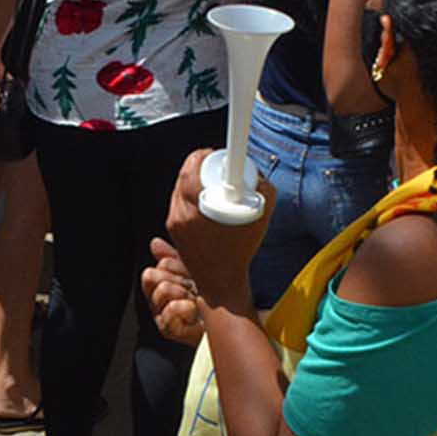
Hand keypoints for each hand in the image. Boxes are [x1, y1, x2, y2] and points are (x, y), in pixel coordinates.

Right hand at [143, 237, 205, 346]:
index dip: (178, 265)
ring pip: (162, 289)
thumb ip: (174, 257)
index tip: (193, 273)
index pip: (161, 264)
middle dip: (177, 278)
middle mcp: (157, 299)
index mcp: (161, 283)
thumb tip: (154, 242)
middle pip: (152, 275)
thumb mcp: (195, 272)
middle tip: (193, 288)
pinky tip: (195, 313)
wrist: (229, 323)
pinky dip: (187, 308)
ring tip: (195, 301)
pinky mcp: (167, 329)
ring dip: (183, 293)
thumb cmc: (213, 297)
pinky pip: (171, 308)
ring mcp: (160, 314)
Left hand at [163, 149, 272, 309]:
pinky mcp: (173, 228)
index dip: (206, 154)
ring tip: (214, 185)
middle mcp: (179, 212)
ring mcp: (174, 221)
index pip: (192, 165)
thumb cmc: (242, 249)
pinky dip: (192, 196)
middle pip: (185, 173)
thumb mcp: (262, 213)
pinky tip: (207, 201)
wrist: (222, 281)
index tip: (217, 155)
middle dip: (201, 165)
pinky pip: (179, 201)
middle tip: (218, 168)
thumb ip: (262, 186)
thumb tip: (253, 171)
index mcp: (195, 206)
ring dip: (196, 181)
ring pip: (180, 186)